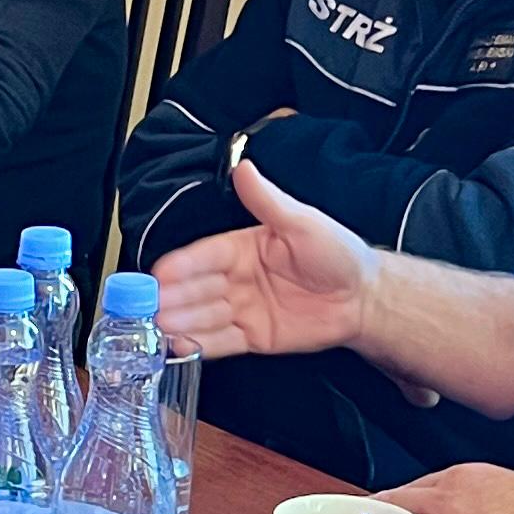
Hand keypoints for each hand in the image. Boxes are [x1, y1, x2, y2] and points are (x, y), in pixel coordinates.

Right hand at [151, 163, 374, 357]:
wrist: (365, 297)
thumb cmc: (339, 254)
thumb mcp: (302, 222)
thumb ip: (267, 201)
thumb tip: (244, 167)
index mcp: (242, 248)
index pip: (205, 256)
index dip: (182, 265)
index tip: (159, 272)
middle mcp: (236, 278)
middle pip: (197, 288)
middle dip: (172, 297)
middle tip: (148, 306)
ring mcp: (242, 308)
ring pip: (203, 316)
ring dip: (179, 322)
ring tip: (156, 328)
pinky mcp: (253, 336)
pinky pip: (220, 341)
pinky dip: (199, 345)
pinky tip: (179, 346)